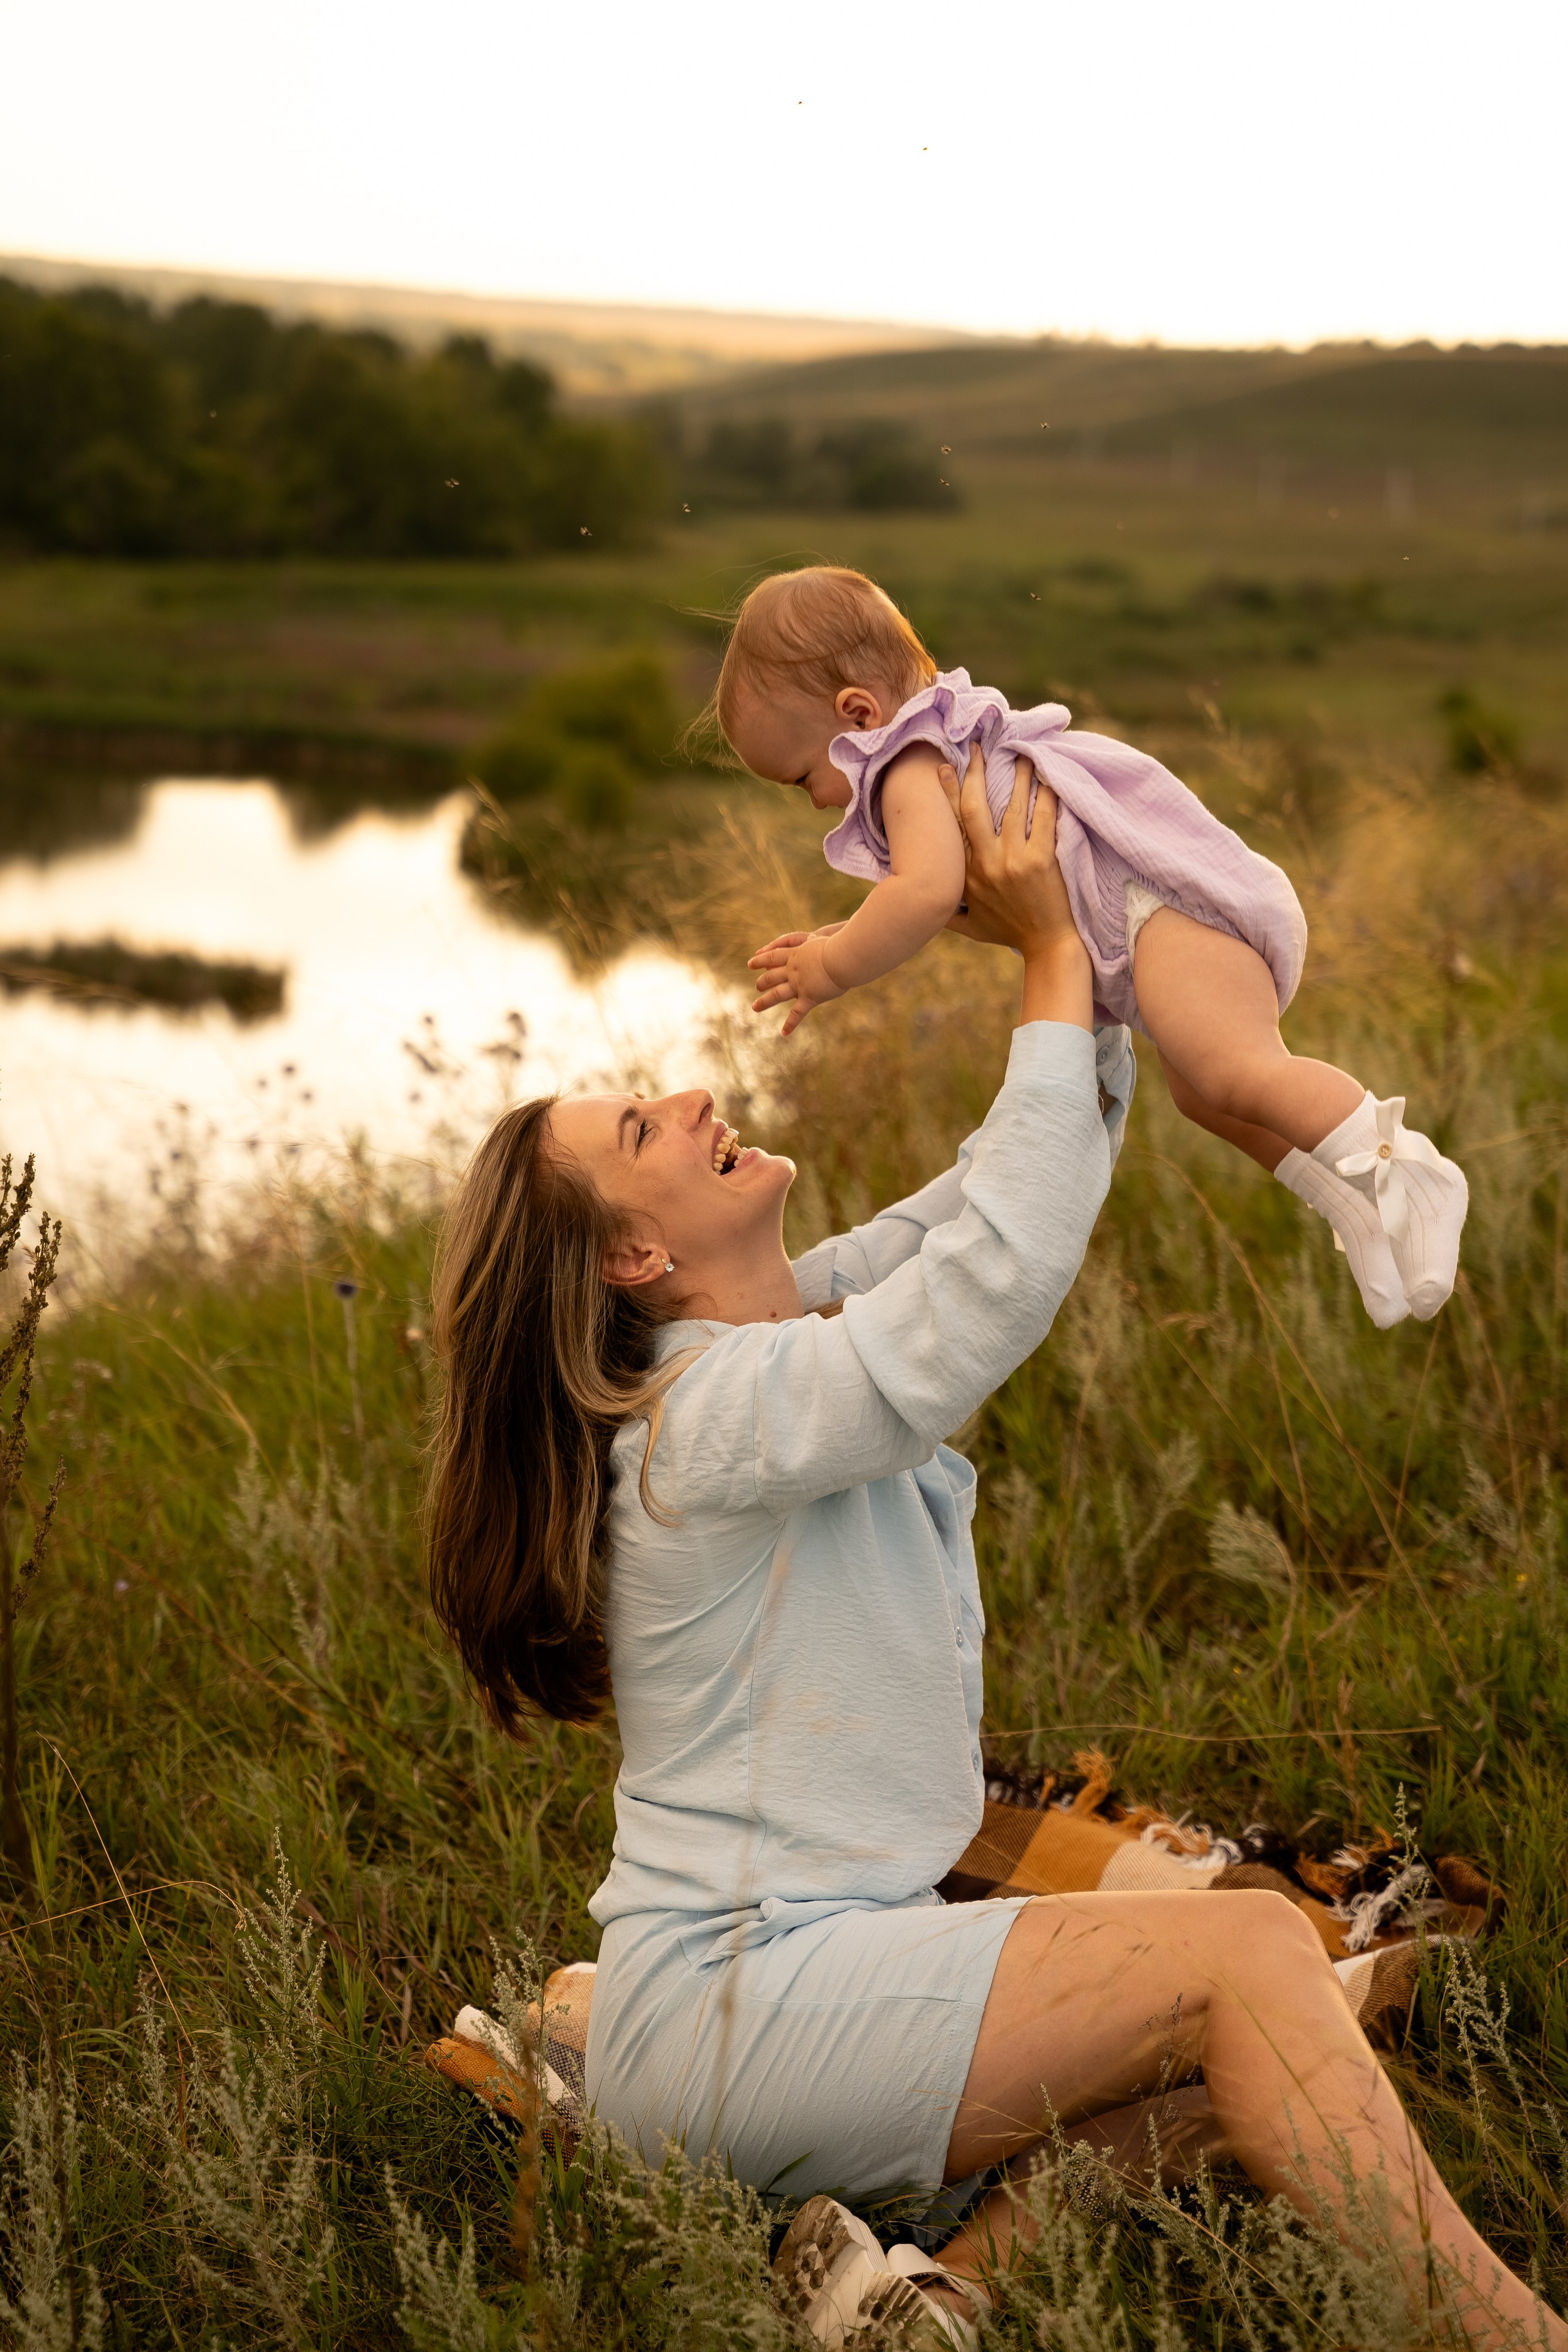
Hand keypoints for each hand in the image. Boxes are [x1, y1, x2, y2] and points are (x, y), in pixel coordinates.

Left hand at [748, 926, 848, 1036]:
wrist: (842, 957)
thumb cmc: (838, 946)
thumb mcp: (822, 941)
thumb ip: (815, 945)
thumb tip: (816, 943)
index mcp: (795, 955)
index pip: (773, 957)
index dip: (760, 960)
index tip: (751, 962)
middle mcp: (793, 971)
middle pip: (771, 977)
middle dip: (762, 982)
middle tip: (757, 986)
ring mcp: (799, 985)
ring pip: (776, 995)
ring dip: (764, 1001)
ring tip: (755, 1007)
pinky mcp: (809, 997)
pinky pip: (797, 1013)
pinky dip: (790, 1024)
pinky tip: (784, 1033)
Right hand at [938, 746, 1090, 1026]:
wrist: (1046, 946)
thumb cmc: (1009, 933)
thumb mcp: (970, 927)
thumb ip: (946, 914)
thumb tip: (923, 903)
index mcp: (967, 875)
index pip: (953, 826)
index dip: (948, 794)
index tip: (944, 768)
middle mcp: (986, 863)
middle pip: (974, 808)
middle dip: (974, 774)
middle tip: (978, 748)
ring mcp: (1014, 861)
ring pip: (1012, 808)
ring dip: (1017, 777)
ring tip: (1021, 754)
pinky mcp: (1041, 861)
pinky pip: (1043, 819)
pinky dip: (1046, 797)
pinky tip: (1048, 778)